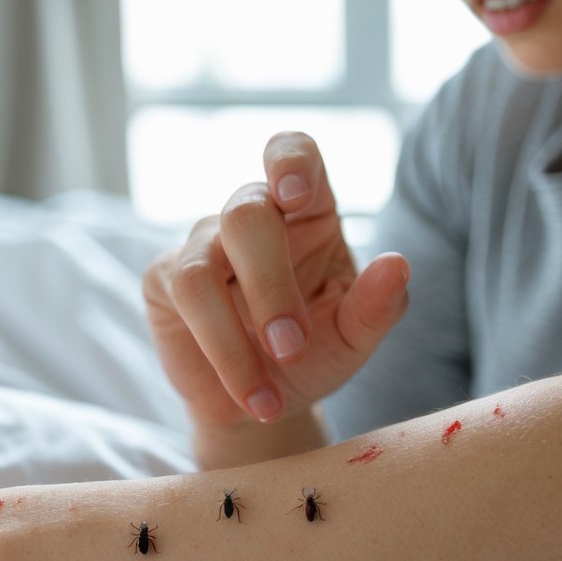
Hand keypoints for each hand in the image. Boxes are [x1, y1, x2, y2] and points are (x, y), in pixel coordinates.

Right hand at [143, 131, 409, 431]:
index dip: (289, 160)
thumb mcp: (353, 338)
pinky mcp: (164, 279)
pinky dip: (220, 355)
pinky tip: (250, 397)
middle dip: (269, 285)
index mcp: (305, 212)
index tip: (295, 195)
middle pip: (244, 214)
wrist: (263, 406)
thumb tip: (397, 265)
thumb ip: (378, 305)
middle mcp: (249, 216)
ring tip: (269, 397)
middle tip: (291, 347)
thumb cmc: (313, 356)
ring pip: (201, 267)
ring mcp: (202, 244)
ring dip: (235, 338)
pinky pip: (182, 301)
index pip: (292, 154)